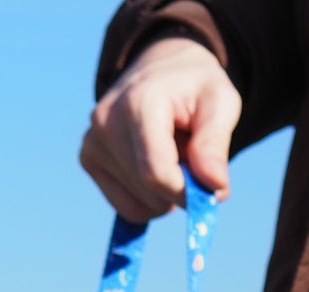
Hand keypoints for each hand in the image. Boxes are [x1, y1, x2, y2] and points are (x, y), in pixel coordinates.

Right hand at [81, 37, 241, 221]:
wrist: (161, 66)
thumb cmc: (195, 87)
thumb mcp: (220, 102)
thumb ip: (216, 145)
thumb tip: (215, 188)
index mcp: (138, 103)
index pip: (157, 174)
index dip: (188, 193)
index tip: (212, 191)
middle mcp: (106, 122)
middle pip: (151, 193)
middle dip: (181, 189)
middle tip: (192, 158)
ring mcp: (92, 142)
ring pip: (140, 207)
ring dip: (165, 194)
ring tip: (170, 154)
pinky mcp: (88, 159)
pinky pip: (127, 208)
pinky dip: (149, 200)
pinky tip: (153, 166)